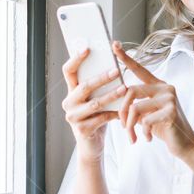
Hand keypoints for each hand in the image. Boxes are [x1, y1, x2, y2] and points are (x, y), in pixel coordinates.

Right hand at [61, 47, 126, 161]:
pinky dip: (114, 114)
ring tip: (125, 89)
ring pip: (95, 103)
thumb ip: (98, 86)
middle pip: (84, 86)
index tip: (87, 48)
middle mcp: (68, 103)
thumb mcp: (94, 100)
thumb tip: (113, 64)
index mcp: (71, 91)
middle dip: (101, 78)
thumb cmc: (95, 117)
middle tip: (116, 70)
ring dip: (111, 95)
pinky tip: (124, 111)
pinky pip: (101, 118)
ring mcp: (73, 117)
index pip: (68, 71)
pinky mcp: (82, 130)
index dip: (76, 59)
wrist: (91, 145)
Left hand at [112, 40, 193, 158]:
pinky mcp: (171, 112)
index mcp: (158, 85)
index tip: (114, 45)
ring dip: (130, 126)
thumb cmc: (163, 127)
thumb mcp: (147, 113)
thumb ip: (135, 104)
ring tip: (133, 137)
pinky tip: (148, 138)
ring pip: (135, 108)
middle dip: (122, 111)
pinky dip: (143, 133)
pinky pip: (145, 121)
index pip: (139, 69)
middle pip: (130, 91)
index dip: (126, 58)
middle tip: (123, 127)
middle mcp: (165, 87)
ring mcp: (169, 98)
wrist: (183, 143)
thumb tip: (115, 100)